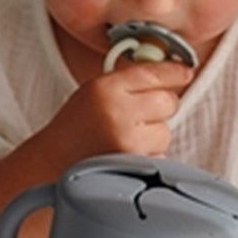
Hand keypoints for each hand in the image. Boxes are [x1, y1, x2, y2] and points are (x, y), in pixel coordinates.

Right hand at [38, 61, 193, 170]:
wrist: (53, 162)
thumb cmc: (76, 127)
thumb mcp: (94, 91)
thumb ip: (129, 80)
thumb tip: (172, 72)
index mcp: (105, 88)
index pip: (154, 73)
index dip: (175, 72)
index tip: (185, 72)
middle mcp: (117, 112)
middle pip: (168, 101)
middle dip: (161, 107)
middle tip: (142, 114)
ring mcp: (127, 141)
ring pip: (166, 131)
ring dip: (153, 135)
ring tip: (126, 138)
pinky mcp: (134, 166)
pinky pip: (160, 155)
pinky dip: (149, 156)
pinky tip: (126, 154)